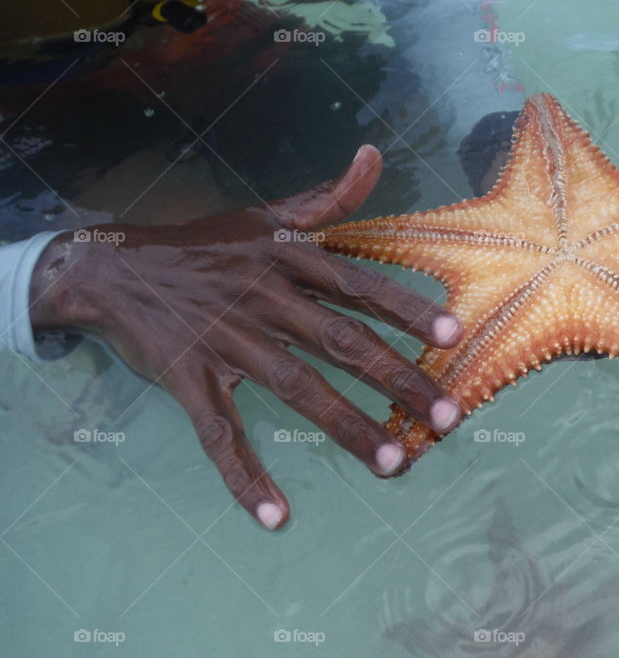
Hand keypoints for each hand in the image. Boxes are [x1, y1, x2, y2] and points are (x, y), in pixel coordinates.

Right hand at [29, 146, 462, 528]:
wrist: (114, 267)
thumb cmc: (205, 244)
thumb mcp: (267, 215)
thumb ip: (327, 198)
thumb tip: (374, 155)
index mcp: (286, 260)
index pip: (358, 286)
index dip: (405, 310)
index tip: (453, 337)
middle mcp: (263, 299)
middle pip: (339, 342)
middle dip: (396, 380)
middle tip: (446, 418)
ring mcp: (226, 342)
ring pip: (294, 389)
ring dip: (345, 427)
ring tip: (393, 462)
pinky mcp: (189, 379)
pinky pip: (218, 433)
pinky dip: (244, 475)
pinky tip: (275, 515)